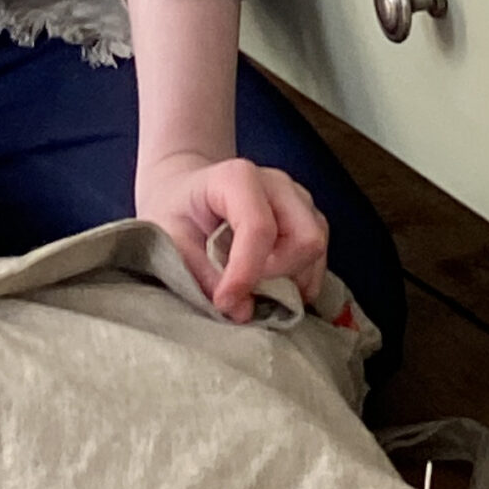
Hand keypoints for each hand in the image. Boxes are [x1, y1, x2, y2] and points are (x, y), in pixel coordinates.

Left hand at [138, 150, 329, 321]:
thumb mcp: (169, 236)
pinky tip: (272, 287)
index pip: (259, 228)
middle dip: (279, 274)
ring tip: (254, 288)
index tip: (223, 302)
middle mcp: (278, 184)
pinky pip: (319, 256)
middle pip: (306, 237)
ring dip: (291, 279)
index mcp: (238, 177)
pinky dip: (300, 279)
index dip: (246, 272)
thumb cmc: (176, 209)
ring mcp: (298, 200)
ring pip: (317, 249)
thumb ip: (202, 273)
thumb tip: (242, 311)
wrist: (187, 190)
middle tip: (244, 289)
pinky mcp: (308, 219)